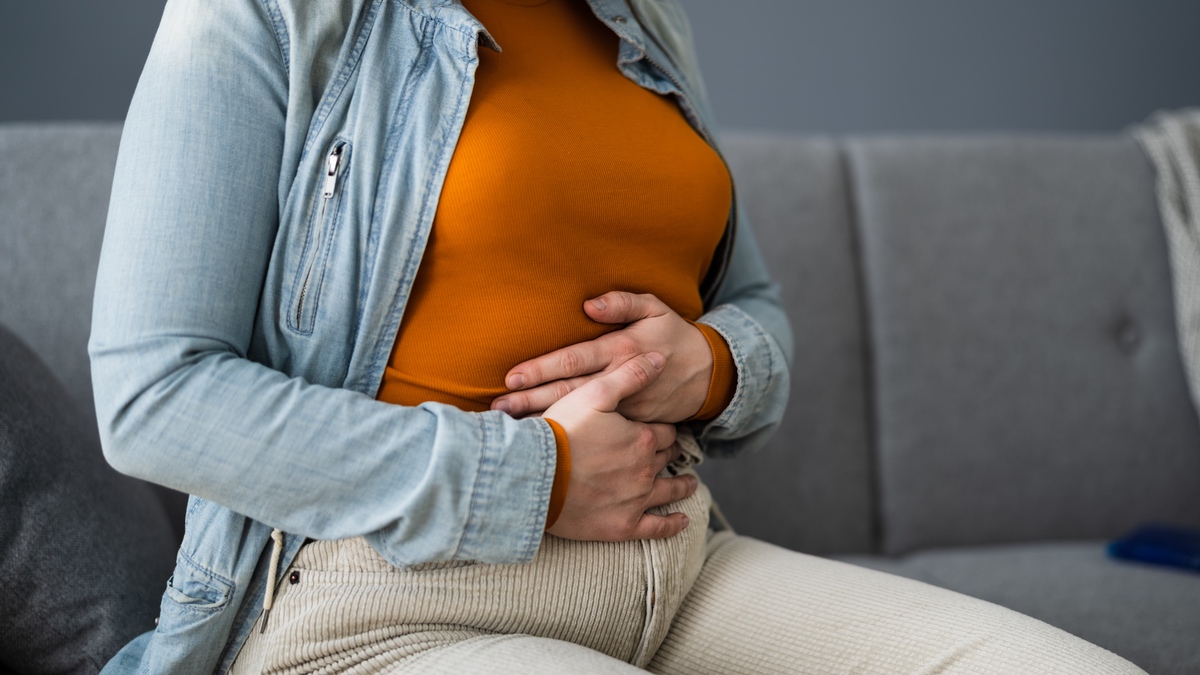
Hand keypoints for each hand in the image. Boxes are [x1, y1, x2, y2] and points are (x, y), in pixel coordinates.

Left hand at [492, 292, 712, 422]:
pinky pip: (599, 431)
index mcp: (621, 349)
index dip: (541, 369)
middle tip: (500, 409)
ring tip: (514, 429)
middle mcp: (620, 381)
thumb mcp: (655, 309)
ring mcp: (626, 407)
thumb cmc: (674, 336)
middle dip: (532, 401)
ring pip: (581, 415)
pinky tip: (549, 443)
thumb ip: (622, 303)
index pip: (573, 359)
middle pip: (568, 392)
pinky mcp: (633, 425)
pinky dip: (574, 437)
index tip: (511, 377)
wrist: (710, 375)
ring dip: (547, 422)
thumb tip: (588, 304)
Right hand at [543, 352, 697, 540]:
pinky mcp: (622, 526)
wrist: (533, 476)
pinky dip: (671, 524)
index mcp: (642, 438)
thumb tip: (660, 358)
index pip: (664, 432)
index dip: (662, 429)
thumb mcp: (594, 393)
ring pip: (668, 491)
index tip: (660, 430)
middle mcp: (645, 470)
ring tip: (690, 484)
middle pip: (665, 458)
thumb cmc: (561, 431)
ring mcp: (636, 500)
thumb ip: (630, 375)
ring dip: (681, 486)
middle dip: (668, 453)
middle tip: (672, 452)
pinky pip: (656, 528)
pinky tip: (681, 521)